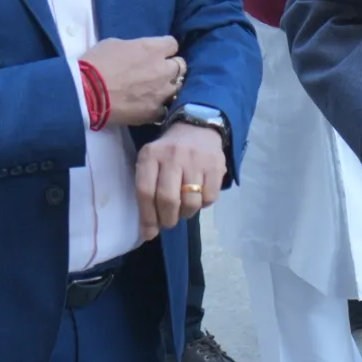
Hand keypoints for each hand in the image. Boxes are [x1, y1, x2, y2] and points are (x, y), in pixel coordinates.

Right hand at [82, 34, 183, 126]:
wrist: (87, 92)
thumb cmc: (96, 63)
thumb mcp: (115, 44)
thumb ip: (135, 47)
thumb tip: (138, 54)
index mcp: (153, 49)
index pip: (173, 44)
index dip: (165, 48)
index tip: (157, 52)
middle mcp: (163, 69)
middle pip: (180, 66)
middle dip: (170, 67)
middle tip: (157, 71)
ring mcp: (161, 92)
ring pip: (177, 88)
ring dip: (168, 87)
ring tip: (155, 90)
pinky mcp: (154, 112)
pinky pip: (165, 108)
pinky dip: (159, 107)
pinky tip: (150, 106)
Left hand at [134, 120, 225, 236]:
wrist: (196, 128)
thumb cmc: (168, 154)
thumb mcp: (151, 164)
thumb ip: (147, 193)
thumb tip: (148, 232)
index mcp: (151, 155)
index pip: (145, 191)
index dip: (147, 217)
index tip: (149, 232)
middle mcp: (173, 156)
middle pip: (168, 199)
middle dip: (168, 219)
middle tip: (168, 222)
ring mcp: (196, 160)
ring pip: (191, 202)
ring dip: (186, 214)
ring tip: (184, 210)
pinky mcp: (216, 165)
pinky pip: (210, 198)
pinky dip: (204, 205)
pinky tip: (199, 197)